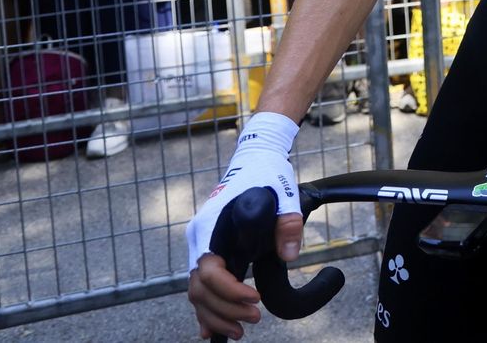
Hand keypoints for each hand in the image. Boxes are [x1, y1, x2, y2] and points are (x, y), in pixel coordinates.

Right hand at [185, 113, 302, 341]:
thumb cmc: (267, 175)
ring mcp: (201, 247)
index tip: (254, 299)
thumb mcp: (284, 193)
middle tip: (254, 320)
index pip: (208, 271)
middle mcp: (198, 240)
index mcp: (210, 227)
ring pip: (197, 293)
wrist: (255, 160)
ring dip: (216, 315)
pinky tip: (212, 332)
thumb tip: (289, 256)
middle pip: (199, 289)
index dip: (229, 291)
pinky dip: (206, 310)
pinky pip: (201, 288)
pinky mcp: (209, 253)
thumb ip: (287, 224)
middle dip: (224, 310)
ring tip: (241, 331)